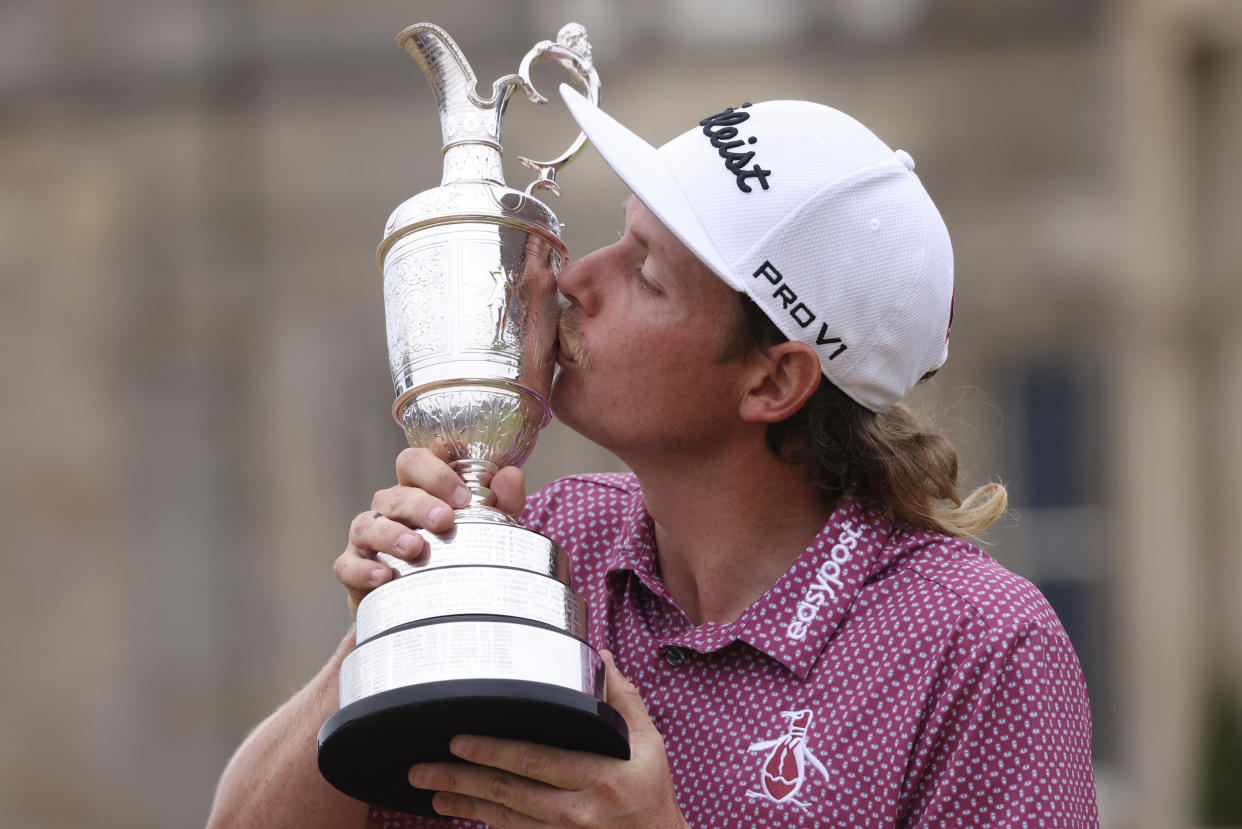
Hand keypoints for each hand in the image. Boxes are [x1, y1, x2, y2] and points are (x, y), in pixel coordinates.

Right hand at [333, 446, 526, 616]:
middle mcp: (390, 507)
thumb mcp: (484, 527)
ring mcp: (367, 536)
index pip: (414, 462)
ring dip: (391, 534)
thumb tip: (512, 476)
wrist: (426, 604)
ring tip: (415, 548)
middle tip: (444, 521)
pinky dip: (363, 569)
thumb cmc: (455, 552)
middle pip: (396, 493)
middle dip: (420, 504)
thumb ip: (501, 501)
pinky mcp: (353, 567)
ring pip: (369, 524)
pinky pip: (348, 564)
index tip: (463, 497)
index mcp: (417, 489)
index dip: (436, 473)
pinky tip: (384, 577)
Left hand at [408, 651, 688, 828]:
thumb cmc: (651, 793)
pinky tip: (461, 811)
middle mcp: (578, 809)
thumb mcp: (649, 744)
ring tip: (430, 791)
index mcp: (599, 774)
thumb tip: (601, 658)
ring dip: (463, 804)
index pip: (535, 760)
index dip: (493, 751)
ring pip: (503, 818)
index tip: (459, 739)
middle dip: (460, 779)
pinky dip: (485, 822)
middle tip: (423, 769)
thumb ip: (622, 700)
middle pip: (508, 791)